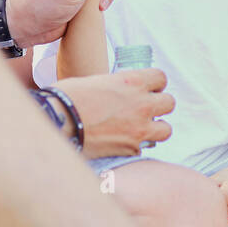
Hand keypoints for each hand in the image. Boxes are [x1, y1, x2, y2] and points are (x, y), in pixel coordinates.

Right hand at [53, 69, 173, 158]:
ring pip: (166, 129)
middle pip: (170, 103)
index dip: (155, 84)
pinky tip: (121, 144)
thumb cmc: (68, 97)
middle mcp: (141, 103)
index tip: (147, 89)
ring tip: (140, 129)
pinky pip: (143, 148)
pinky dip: (135, 147)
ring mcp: (139, 128)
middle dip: (159, 106)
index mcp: (132, 81)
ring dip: (155, 129)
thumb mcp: (96, 81)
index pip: (161, 78)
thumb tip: (119, 93)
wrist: (58, 122)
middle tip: (144, 110)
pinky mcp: (131, 148)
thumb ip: (116, 87)